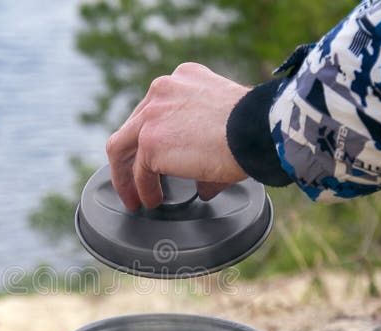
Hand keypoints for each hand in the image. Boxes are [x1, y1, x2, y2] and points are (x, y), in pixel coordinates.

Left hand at [105, 62, 250, 210]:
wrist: (260, 130)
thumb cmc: (256, 129)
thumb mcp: (228, 128)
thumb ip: (206, 150)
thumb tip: (204, 187)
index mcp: (183, 80)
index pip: (154, 110)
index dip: (150, 137)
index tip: (155, 158)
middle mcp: (162, 90)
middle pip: (131, 127)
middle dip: (130, 158)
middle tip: (134, 181)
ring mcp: (152, 114)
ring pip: (120, 147)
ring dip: (125, 176)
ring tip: (134, 198)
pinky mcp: (150, 141)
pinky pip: (139, 172)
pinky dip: (143, 190)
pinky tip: (152, 201)